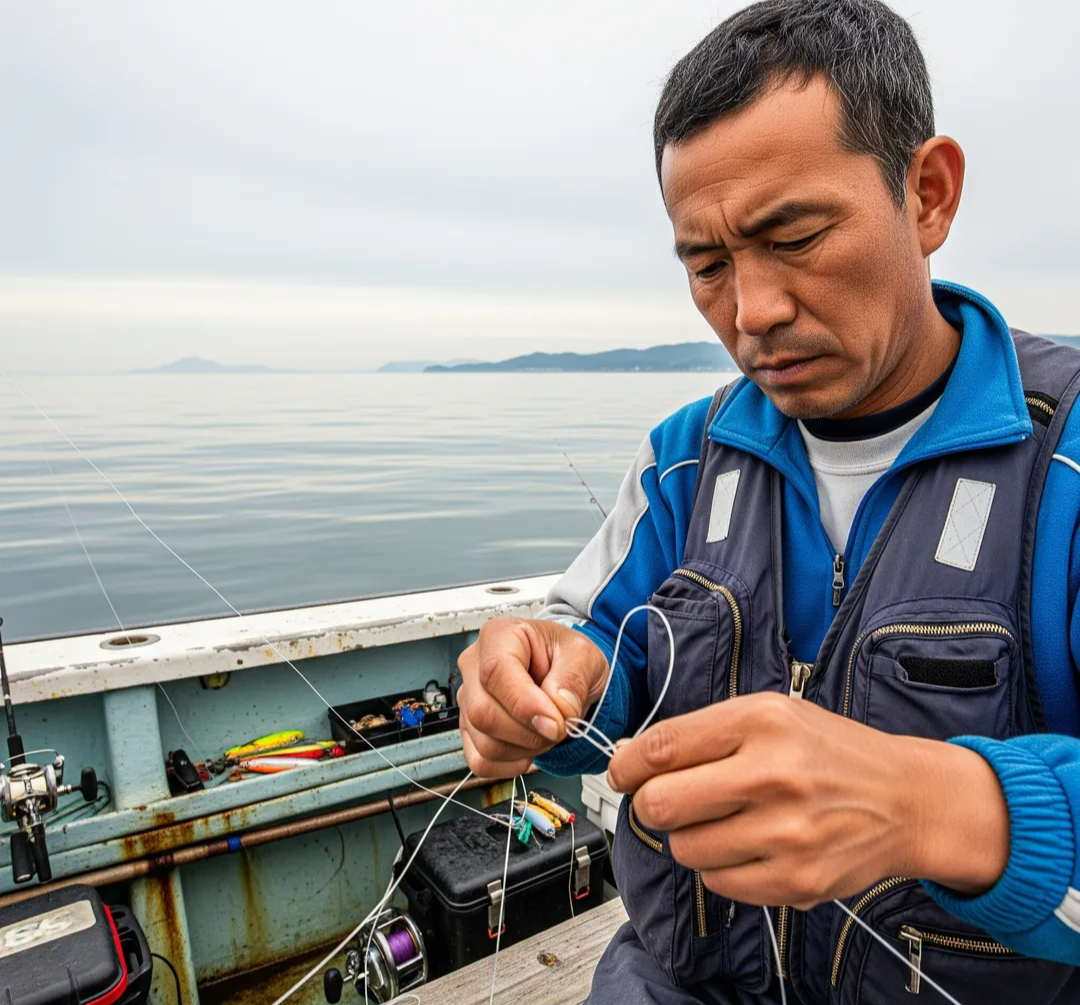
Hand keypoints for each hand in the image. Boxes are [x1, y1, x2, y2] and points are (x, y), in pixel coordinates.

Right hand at [457, 618, 610, 776]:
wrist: (563, 674)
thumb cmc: (567, 658)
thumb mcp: (584, 656)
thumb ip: (573, 680)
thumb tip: (559, 710)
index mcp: (499, 636)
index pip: (496, 672)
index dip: (525, 704)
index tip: (556, 724)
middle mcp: (474, 666)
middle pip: (482, 712)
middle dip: (528, 732)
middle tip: (560, 728)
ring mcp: (468, 699)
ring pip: (483, 741)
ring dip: (524, 749)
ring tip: (547, 733)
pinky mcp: (469, 729)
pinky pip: (480, 761)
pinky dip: (511, 764)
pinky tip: (530, 749)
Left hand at [607, 692, 1009, 907]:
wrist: (906, 799)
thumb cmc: (828, 752)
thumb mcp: (770, 715)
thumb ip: (702, 733)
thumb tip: (632, 757)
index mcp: (762, 721)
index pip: (662, 747)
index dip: (627, 764)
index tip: (622, 773)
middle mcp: (773, 774)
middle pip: (661, 804)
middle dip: (652, 804)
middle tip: (667, 800)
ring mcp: (786, 833)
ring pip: (684, 849)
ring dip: (690, 837)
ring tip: (723, 821)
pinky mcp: (796, 880)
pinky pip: (718, 883)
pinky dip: (720, 868)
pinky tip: (748, 845)